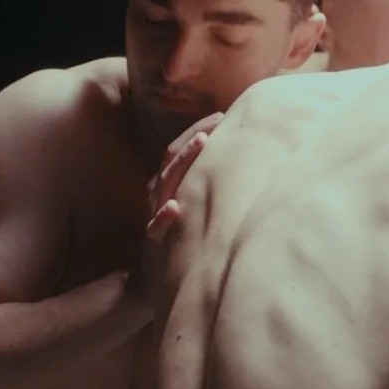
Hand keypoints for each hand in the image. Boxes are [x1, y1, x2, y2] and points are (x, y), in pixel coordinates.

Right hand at [146, 112, 222, 241]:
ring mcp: (154, 211)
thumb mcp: (191, 204)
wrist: (159, 272)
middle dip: (195, 136)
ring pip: (166, 182)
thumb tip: (235, 158)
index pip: (178, 149)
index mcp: (166, 181)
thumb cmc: (182, 231)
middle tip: (218, 121)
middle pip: (173, 158)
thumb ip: (204, 181)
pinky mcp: (153, 237)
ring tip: (203, 143)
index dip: (198, 130)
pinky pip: (155, 226)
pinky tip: (174, 208)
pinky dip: (163, 217)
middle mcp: (158, 192)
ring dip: (184, 161)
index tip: (223, 116)